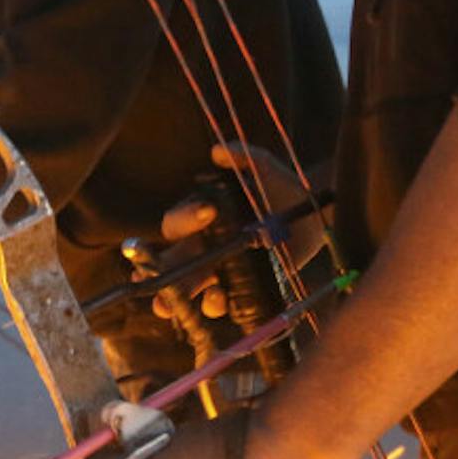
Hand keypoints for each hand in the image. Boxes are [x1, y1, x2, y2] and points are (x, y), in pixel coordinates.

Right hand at [155, 143, 320, 318]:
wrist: (314, 219)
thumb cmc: (282, 189)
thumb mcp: (266, 169)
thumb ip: (245, 157)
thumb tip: (217, 151)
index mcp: (202, 216)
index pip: (179, 221)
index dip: (186, 218)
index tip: (208, 212)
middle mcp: (203, 244)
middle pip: (171, 259)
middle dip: (155, 269)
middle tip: (143, 277)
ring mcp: (220, 269)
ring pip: (186, 285)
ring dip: (172, 298)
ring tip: (163, 307)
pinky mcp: (239, 287)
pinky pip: (217, 302)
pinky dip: (212, 305)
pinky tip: (218, 300)